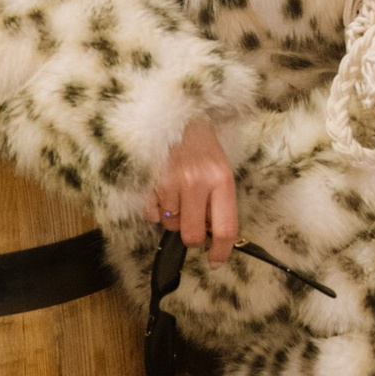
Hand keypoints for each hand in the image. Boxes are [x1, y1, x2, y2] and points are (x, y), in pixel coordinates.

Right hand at [152, 118, 238, 253]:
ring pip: (170, 224)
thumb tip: (212, 238)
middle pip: (193, 235)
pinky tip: (162, 190)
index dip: (221, 251)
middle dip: (192, 237)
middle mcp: (197, 182)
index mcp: (221, 180)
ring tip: (177, 194)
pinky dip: (156, 209)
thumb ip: (218, 203)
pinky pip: (151, 214)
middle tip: (192, 222)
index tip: (216, 261)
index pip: (225, 228)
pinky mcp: (149, 181)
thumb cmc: (202, 147)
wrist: (177, 114)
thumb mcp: (221, 171)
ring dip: (173, 217)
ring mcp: (171, 181)